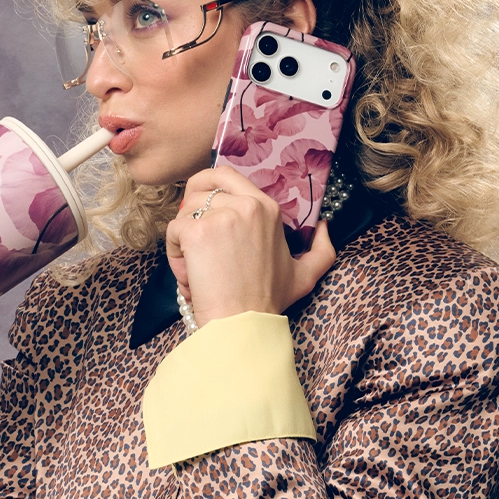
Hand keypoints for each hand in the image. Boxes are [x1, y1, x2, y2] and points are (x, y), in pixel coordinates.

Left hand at [165, 166, 335, 327]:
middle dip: (188, 211)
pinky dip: (174, 255)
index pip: (225, 174)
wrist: (243, 323)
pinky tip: (189, 277)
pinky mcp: (197, 232)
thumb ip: (321, 249)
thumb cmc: (268, 301)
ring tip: (194, 270)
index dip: (206, 186)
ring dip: (182, 240)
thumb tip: (324, 226)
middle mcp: (246, 205)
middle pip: (200, 191)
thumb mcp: (305, 275)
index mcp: (267, 208)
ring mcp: (221, 217)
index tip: (199, 207)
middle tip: (188, 236)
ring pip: (184, 212)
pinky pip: (173, 231)